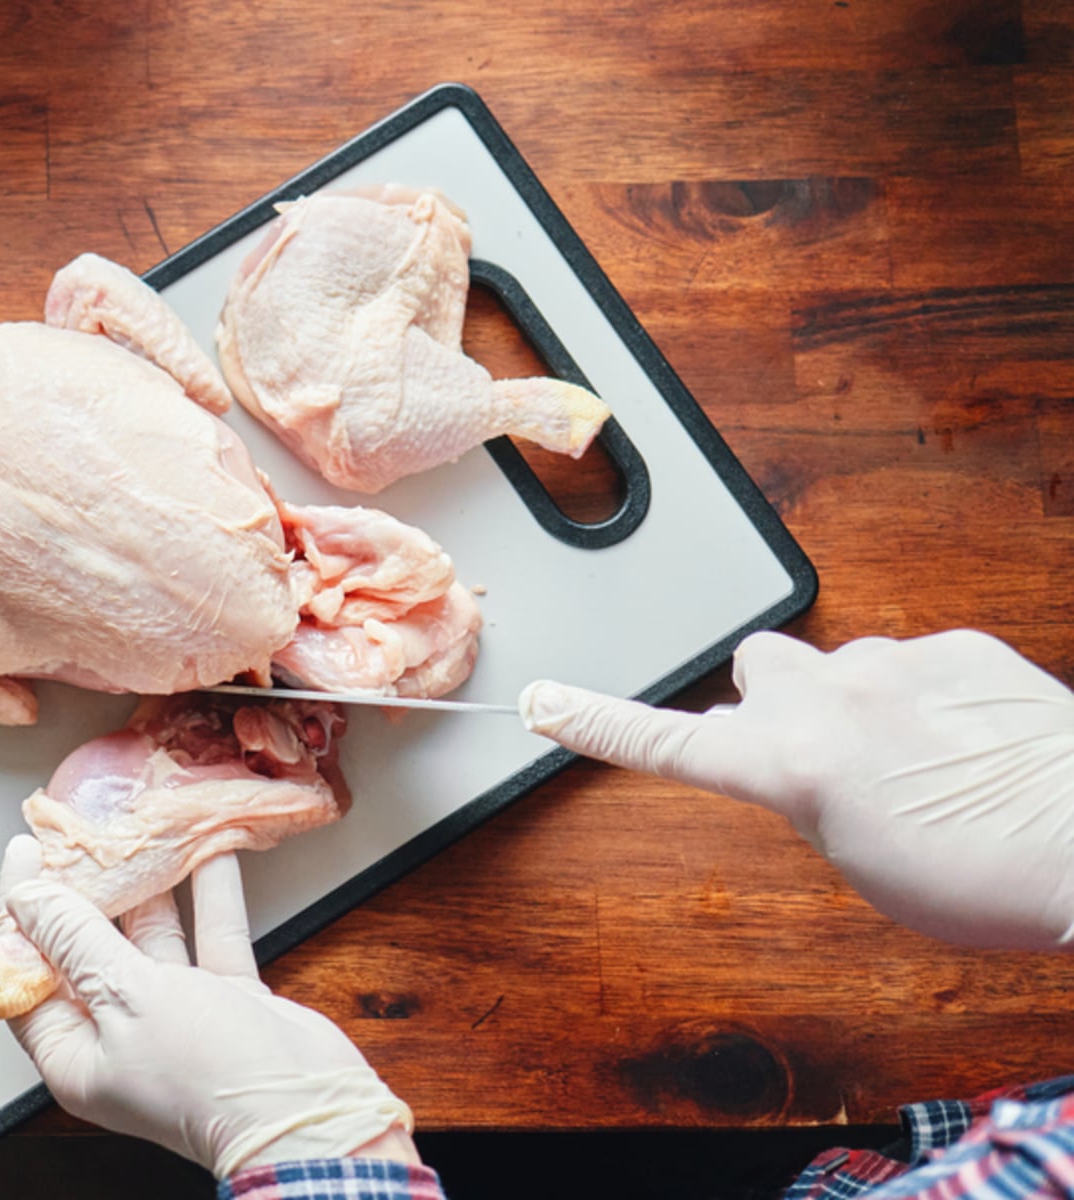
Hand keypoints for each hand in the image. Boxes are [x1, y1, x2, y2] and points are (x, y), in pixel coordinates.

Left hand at [0, 835, 417, 1177]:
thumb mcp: (128, 997)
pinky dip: (209, 898)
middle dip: (87, 890)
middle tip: (81, 834)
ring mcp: (173, 1019)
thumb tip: (29, 899)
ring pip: (150, 939)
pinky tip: (208, 854)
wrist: (309, 1113)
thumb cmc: (208, 1075)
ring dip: (149, 888)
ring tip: (138, 834)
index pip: (27, 972)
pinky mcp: (223, 1002)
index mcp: (75, 1055)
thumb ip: (78, 941)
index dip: (21, 911)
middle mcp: (118, 1037)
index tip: (26, 852)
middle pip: (86, 951)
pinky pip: (207, 939)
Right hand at [520, 630, 1073, 950]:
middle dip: (771, 701)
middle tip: (822, 754)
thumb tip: (811, 768)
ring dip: (856, 703)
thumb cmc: (987, 877)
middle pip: (756, 669)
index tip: (543, 702)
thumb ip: (811, 801)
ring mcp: (893, 664)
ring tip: (922, 765)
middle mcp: (828, 698)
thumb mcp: (866, 867)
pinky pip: (915, 662)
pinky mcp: (956, 648)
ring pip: (838, 665)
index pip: (665, 739)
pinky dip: (926, 698)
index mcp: (789, 764)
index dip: (596, 722)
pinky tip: (970, 743)